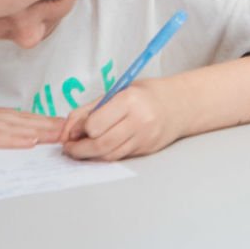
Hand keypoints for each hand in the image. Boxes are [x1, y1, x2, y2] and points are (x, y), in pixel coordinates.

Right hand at [0, 89, 63, 148]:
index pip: (16, 117)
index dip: (38, 120)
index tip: (57, 123)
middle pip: (22, 120)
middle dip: (47, 124)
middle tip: (71, 127)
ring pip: (15, 127)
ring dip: (39, 131)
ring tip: (60, 134)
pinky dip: (14, 140)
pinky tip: (30, 143)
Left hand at [62, 79, 185, 161]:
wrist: (180, 104)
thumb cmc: (145, 94)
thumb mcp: (117, 92)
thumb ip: (91, 109)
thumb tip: (68, 130)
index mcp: (129, 100)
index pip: (95, 124)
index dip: (80, 129)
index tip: (73, 130)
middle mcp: (139, 120)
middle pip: (100, 144)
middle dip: (80, 150)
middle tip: (70, 148)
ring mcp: (145, 137)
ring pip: (109, 155)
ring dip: (90, 155)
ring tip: (81, 149)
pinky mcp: (146, 149)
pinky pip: (119, 156)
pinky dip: (105, 155)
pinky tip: (99, 148)